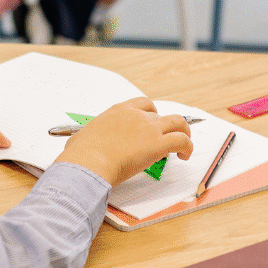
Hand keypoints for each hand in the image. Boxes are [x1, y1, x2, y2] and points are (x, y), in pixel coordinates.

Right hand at [53, 97, 193, 185]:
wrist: (88, 162)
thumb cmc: (81, 154)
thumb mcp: (80, 138)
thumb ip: (85, 138)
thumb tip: (79, 145)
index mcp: (118, 111)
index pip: (142, 104)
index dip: (150, 114)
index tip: (150, 125)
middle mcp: (136, 116)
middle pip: (161, 113)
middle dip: (167, 124)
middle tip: (166, 137)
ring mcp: (149, 128)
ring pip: (178, 122)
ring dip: (184, 132)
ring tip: (184, 145)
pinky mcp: (158, 144)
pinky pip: (183, 141)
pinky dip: (188, 147)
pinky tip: (184, 156)